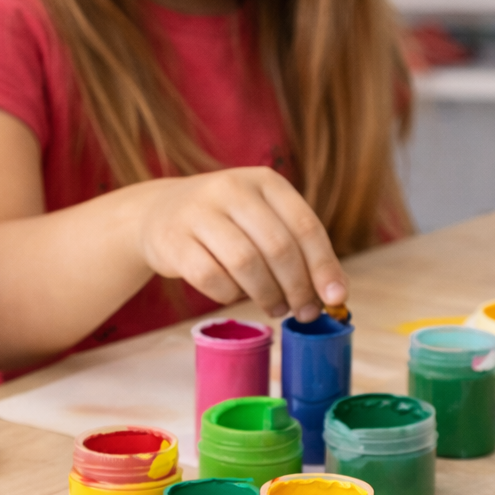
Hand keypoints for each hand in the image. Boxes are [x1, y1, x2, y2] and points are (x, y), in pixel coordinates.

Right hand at [138, 167, 347, 322]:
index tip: (336, 297)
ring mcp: (198, 213)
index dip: (323, 266)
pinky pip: (211, 278)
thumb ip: (296, 247)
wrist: (158, 213)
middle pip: (277, 247)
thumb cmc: (225, 222)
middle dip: (297, 287)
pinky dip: (229, 295)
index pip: (305, 226)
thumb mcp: (262, 219)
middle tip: (304, 312)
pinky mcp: (173, 241)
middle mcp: (232, 189)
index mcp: (265, 182)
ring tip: (276, 308)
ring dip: (267, 295)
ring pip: (245, 263)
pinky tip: (235, 296)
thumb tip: (334, 294)